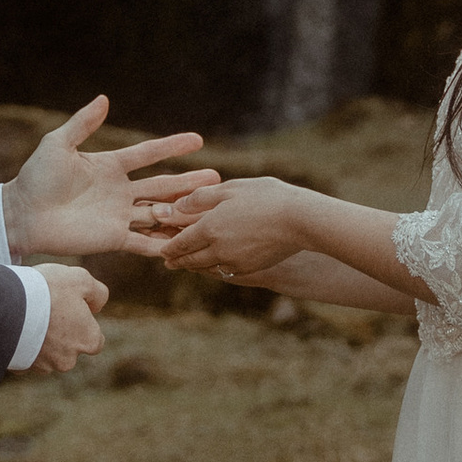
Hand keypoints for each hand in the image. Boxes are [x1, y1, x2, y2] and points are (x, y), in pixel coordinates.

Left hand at [4, 95, 219, 259]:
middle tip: (216, 178)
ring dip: (182, 211)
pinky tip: (185, 243)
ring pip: (158, 213)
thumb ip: (82, 124)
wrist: (22, 214)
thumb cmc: (36, 177)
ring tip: (209, 210)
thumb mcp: (58, 144)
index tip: (197, 140)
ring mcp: (118, 215)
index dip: (171, 146)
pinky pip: (143, 241)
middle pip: (161, 185)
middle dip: (188, 182)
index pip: (147, 154)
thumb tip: (104, 98)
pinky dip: (163, 244)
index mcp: (109, 166)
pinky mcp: (113, 238)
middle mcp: (119, 191)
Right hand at [21, 259, 106, 373]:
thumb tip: (97, 305)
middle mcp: (68, 359)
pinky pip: (24, 355)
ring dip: (40, 339)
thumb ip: (97, 293)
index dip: (84, 323)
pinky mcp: (20, 367)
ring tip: (28, 316)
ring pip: (46, 353)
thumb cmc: (47, 290)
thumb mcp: (80, 279)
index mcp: (89, 340)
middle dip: (61, 333)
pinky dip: (21, 344)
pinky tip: (15, 326)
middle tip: (46, 309)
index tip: (70, 308)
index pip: (95, 339)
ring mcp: (43, 366)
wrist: (4, 306)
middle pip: (69, 348)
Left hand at [150, 177, 315, 285]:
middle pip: (190, 259)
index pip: (180, 242)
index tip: (160, 248)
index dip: (168, 246)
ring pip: (206, 268)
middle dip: (177, 260)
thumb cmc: (267, 197)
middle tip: (168, 260)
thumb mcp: (231, 189)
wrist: (301, 220)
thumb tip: (176, 206)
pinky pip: (224, 272)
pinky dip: (214, 269)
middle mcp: (218, 249)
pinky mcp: (250, 269)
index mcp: (210, 227)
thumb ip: (201, 198)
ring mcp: (234, 262)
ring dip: (194, 266)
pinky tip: (215, 263)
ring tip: (188, 263)